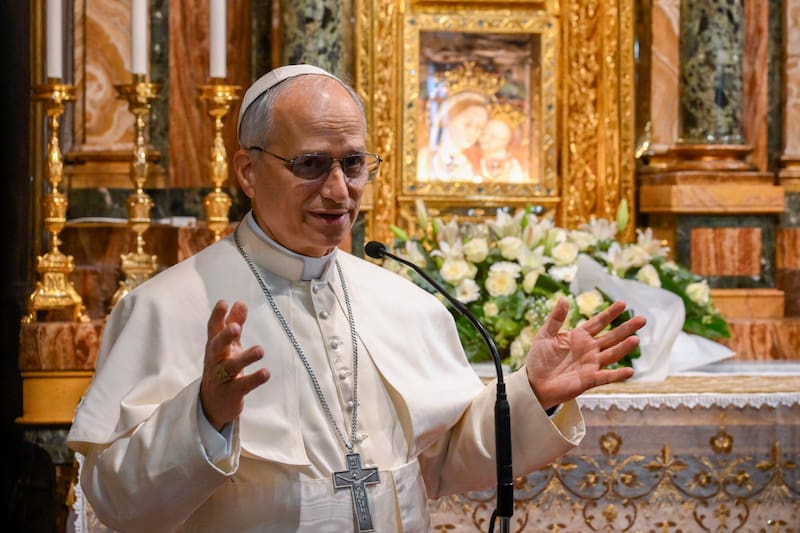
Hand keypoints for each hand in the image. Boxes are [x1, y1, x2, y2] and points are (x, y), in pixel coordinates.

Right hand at [200, 300, 269, 430]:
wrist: (212, 404)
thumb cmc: (222, 368)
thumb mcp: (228, 346)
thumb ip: (234, 324)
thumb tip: (240, 302)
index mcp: (215, 347)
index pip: (213, 330)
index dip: (217, 316)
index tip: (223, 303)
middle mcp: (215, 361)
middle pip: (217, 347)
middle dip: (225, 337)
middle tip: (235, 328)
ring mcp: (222, 378)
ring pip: (231, 367)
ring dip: (245, 358)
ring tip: (260, 351)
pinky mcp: (231, 393)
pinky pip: (243, 386)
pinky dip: (254, 379)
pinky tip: (266, 373)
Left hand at [525, 299, 645, 409]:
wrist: (534, 384)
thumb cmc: (539, 360)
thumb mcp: (545, 335)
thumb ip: (555, 319)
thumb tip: (563, 299)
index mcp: (579, 337)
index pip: (598, 322)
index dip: (610, 313)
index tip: (623, 303)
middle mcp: (589, 349)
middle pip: (611, 336)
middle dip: (626, 328)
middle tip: (642, 319)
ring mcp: (591, 364)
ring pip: (612, 354)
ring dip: (624, 348)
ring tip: (635, 339)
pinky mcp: (589, 380)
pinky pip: (606, 377)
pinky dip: (617, 375)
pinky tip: (629, 371)